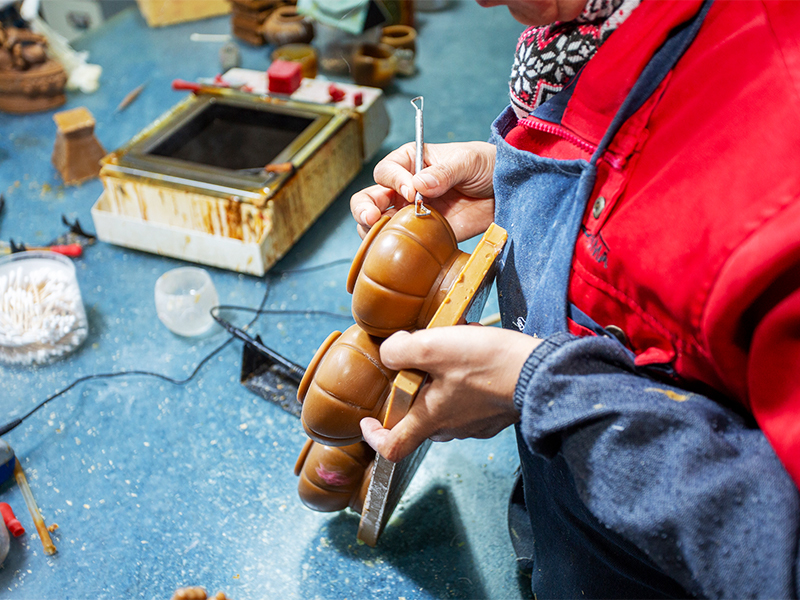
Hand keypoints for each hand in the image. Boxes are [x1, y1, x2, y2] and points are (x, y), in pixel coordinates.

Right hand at [350, 141, 496, 241]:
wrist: (507, 192)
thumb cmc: (487, 165)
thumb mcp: (467, 160)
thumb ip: (443, 172)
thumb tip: (419, 185)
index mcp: (410, 161)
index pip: (387, 171)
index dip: (395, 181)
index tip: (412, 191)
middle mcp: (404, 187)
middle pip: (370, 197)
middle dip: (364, 207)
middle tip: (371, 217)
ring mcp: (410, 213)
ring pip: (377, 223)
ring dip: (372, 230)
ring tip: (379, 234)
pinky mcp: (422, 235)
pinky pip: (400, 243)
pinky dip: (392, 247)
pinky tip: (397, 248)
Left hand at [360, 325, 541, 462]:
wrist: (539, 372)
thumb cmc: (487, 364)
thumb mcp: (433, 347)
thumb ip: (401, 350)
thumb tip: (389, 352)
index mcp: (431, 419)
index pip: (392, 447)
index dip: (374, 437)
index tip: (368, 422)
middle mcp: (453, 428)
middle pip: (420, 421)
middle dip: (412, 397)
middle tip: (417, 366)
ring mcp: (477, 424)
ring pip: (446, 410)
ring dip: (441, 385)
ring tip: (451, 353)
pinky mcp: (496, 414)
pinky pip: (471, 403)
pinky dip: (466, 384)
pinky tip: (475, 358)